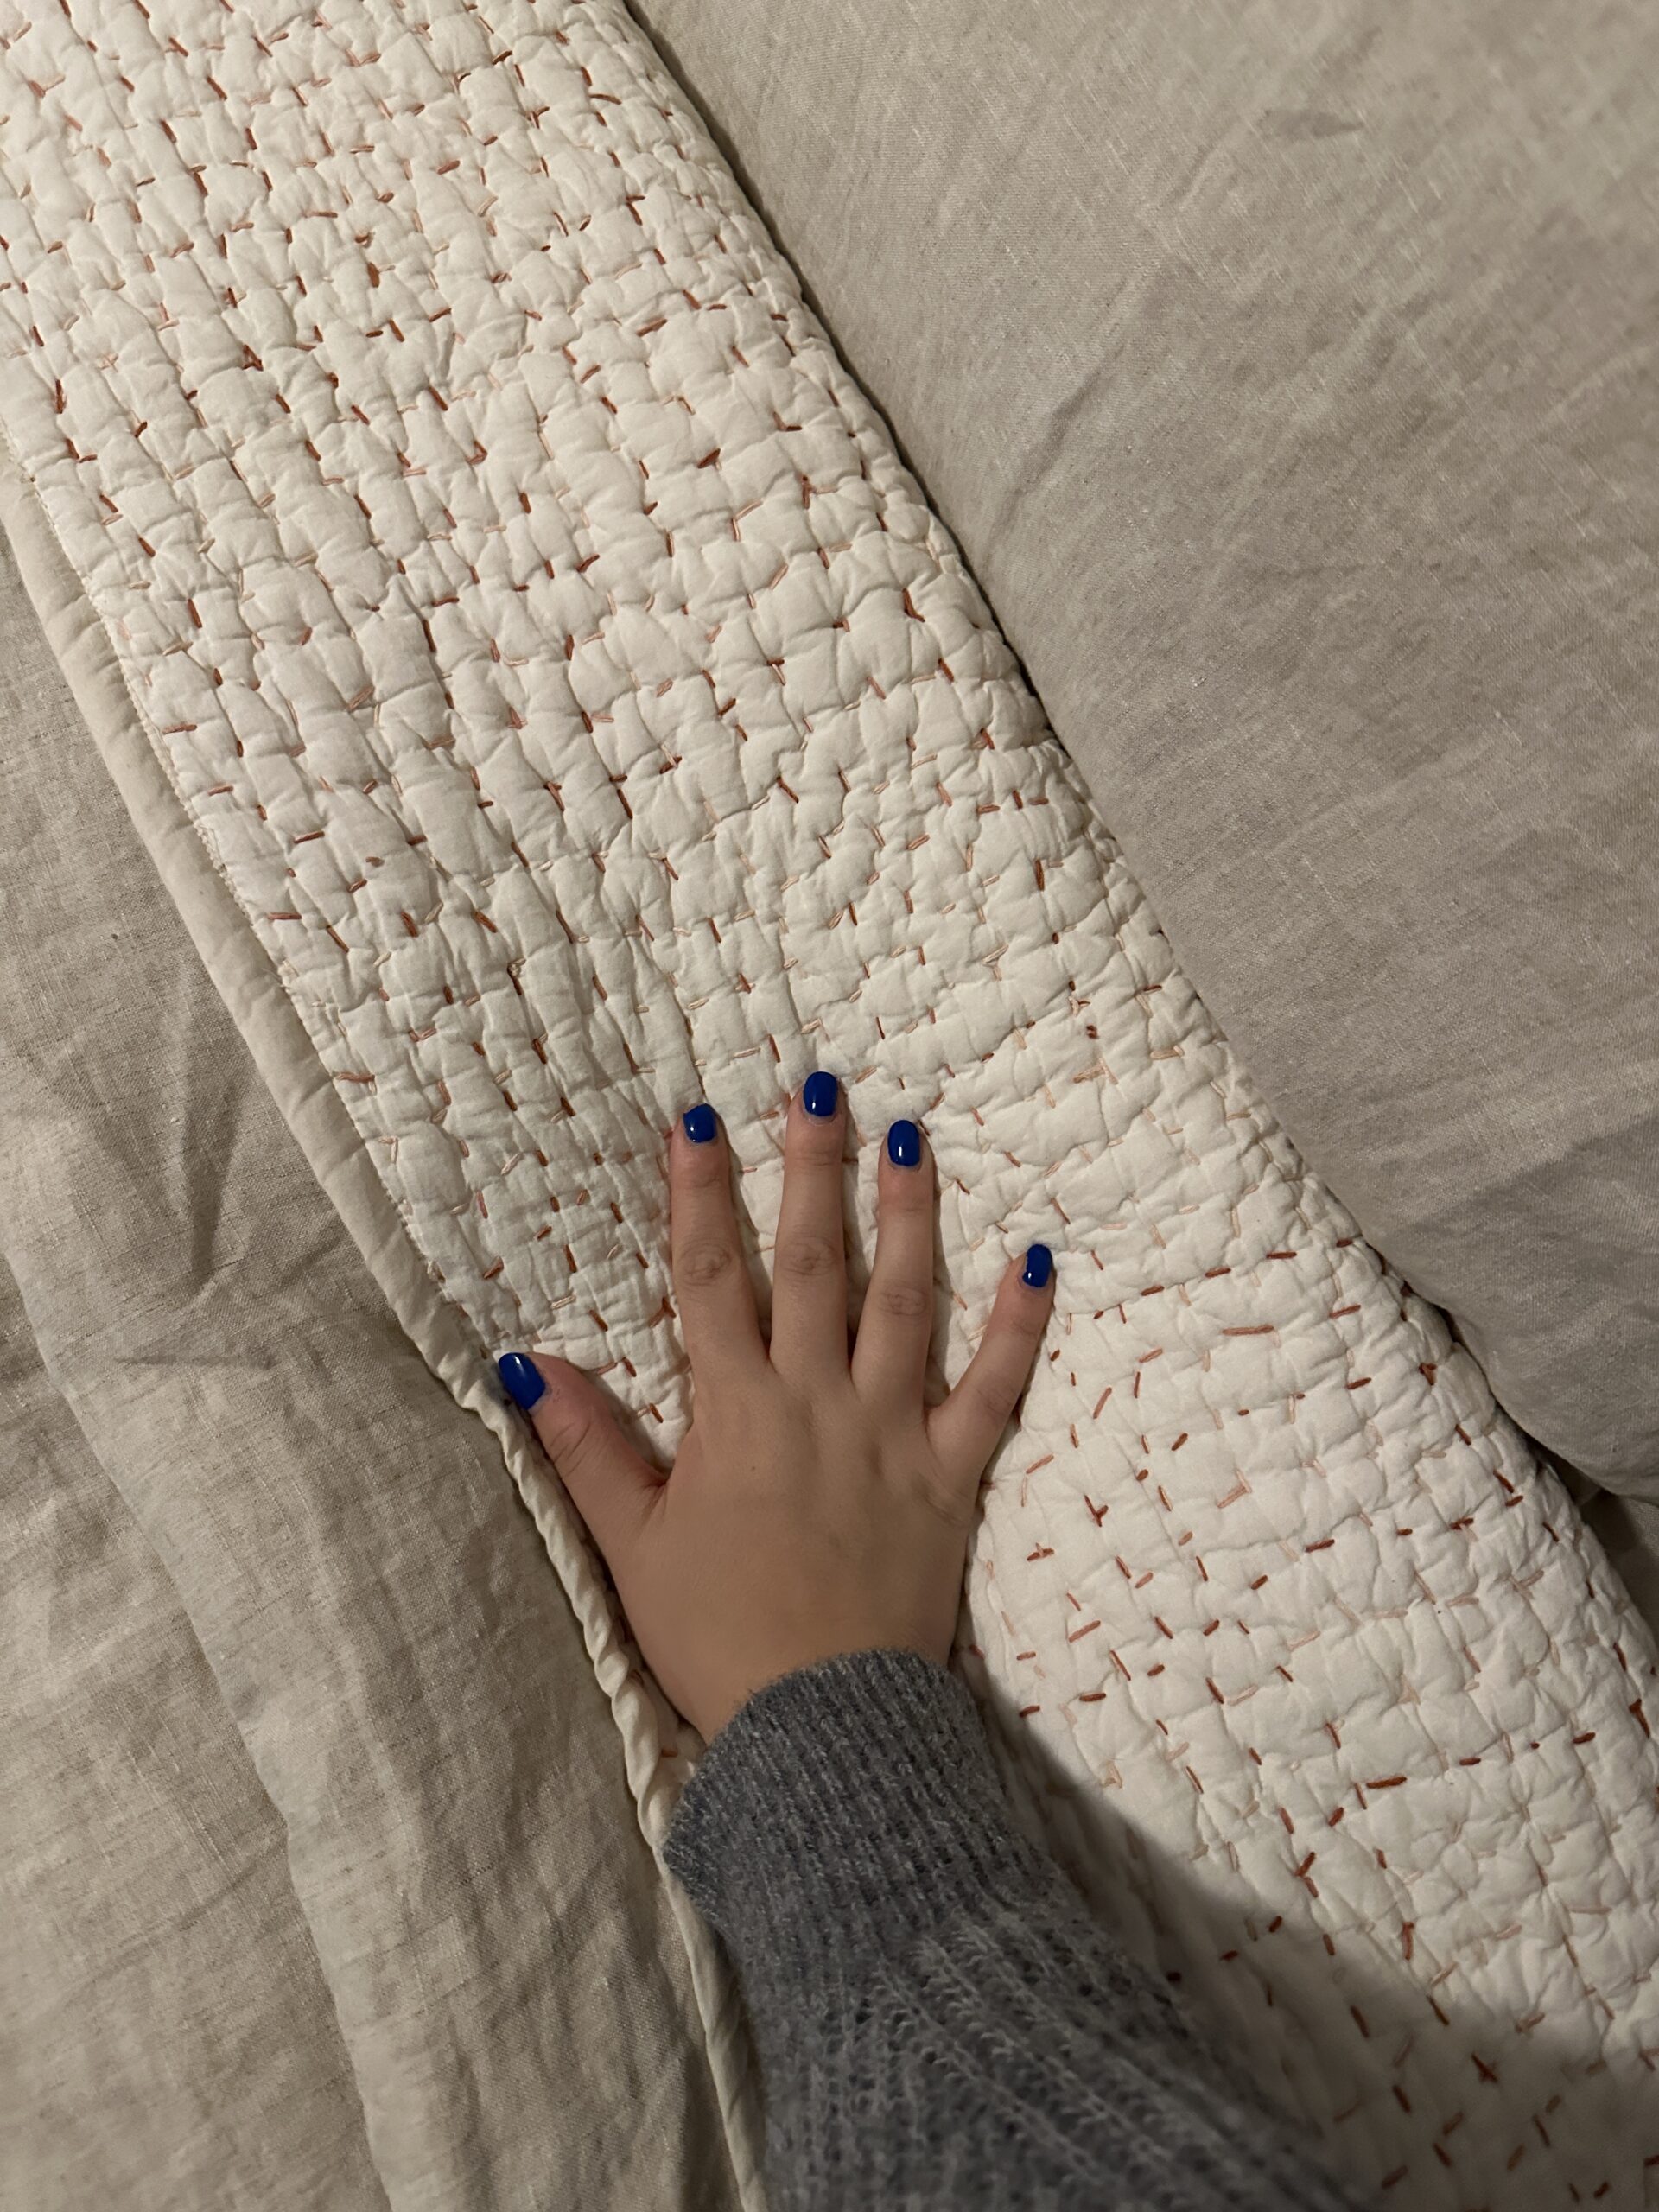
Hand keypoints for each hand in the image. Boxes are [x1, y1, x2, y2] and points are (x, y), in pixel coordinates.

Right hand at [497, 1073, 1054, 1741]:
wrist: (819, 1730)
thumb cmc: (716, 1638)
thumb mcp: (629, 1544)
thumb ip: (586, 1448)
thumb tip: (528, 1363)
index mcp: (733, 1413)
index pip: (710, 1280)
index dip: (699, 1196)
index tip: (699, 1118)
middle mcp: (815, 1402)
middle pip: (814, 1265)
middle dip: (811, 1170)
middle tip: (821, 1087)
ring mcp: (890, 1434)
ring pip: (904, 1303)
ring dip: (909, 1217)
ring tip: (913, 1139)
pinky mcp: (950, 1477)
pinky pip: (994, 1389)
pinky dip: (1017, 1325)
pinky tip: (1035, 1259)